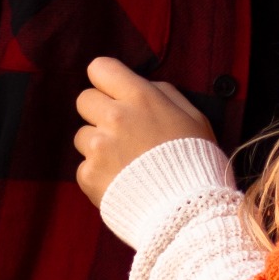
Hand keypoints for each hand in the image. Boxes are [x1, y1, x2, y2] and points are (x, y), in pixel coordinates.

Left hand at [74, 56, 214, 208]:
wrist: (189, 211)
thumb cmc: (196, 162)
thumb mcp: (192, 116)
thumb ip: (162, 93)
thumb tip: (140, 85)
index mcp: (140, 97)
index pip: (100, 68)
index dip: (106, 80)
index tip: (115, 94)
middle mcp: (115, 117)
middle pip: (84, 99)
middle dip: (99, 112)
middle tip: (122, 132)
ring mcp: (99, 147)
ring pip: (82, 135)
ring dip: (99, 146)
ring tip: (127, 163)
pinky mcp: (89, 175)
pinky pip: (84, 167)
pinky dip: (98, 175)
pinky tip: (122, 182)